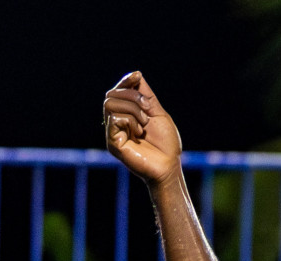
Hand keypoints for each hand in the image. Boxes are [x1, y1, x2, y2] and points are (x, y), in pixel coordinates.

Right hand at [104, 71, 182, 186]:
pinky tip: (138, 133)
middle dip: (133, 97)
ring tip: (144, 125)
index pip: (117, 91)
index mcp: (125, 114)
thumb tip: (136, 74)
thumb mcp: (157, 113)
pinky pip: (114, 119)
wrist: (169, 166)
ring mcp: (113, 132)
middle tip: (147, 112)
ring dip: (132, 110)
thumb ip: (146, 96)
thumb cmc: (166, 144)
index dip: (125, 81)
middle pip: (111, 95)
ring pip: (111, 104)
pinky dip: (130, 122)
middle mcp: (116, 122)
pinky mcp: (112, 142)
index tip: (137, 76)